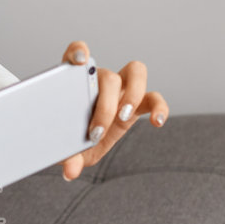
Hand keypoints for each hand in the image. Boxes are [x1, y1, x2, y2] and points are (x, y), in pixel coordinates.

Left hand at [57, 41, 168, 181]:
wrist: (81, 149)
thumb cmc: (69, 142)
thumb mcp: (65, 151)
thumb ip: (67, 158)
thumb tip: (70, 171)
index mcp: (75, 82)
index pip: (75, 55)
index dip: (78, 52)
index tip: (81, 60)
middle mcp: (99, 80)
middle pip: (108, 75)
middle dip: (105, 103)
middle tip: (97, 130)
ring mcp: (120, 90)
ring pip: (136, 72)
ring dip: (133, 93)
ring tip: (124, 118)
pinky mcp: (137, 105)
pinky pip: (154, 99)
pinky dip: (159, 107)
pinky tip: (157, 122)